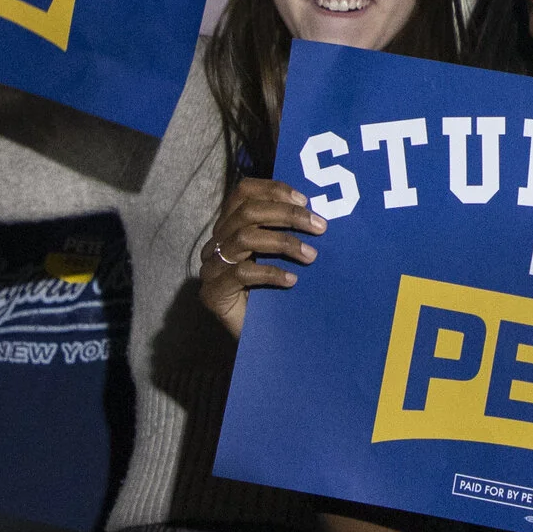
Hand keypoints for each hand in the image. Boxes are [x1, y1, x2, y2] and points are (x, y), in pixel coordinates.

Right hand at [196, 177, 325, 339]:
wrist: (262, 341)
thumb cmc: (277, 294)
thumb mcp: (284, 257)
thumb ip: (289, 232)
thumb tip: (318, 212)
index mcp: (231, 228)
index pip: (243, 192)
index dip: (273, 190)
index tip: (306, 200)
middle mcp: (217, 244)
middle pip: (247, 212)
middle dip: (288, 215)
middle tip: (320, 227)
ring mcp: (212, 268)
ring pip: (245, 238)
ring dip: (284, 243)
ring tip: (311, 256)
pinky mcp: (213, 293)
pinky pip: (242, 273)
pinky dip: (271, 272)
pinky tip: (291, 280)